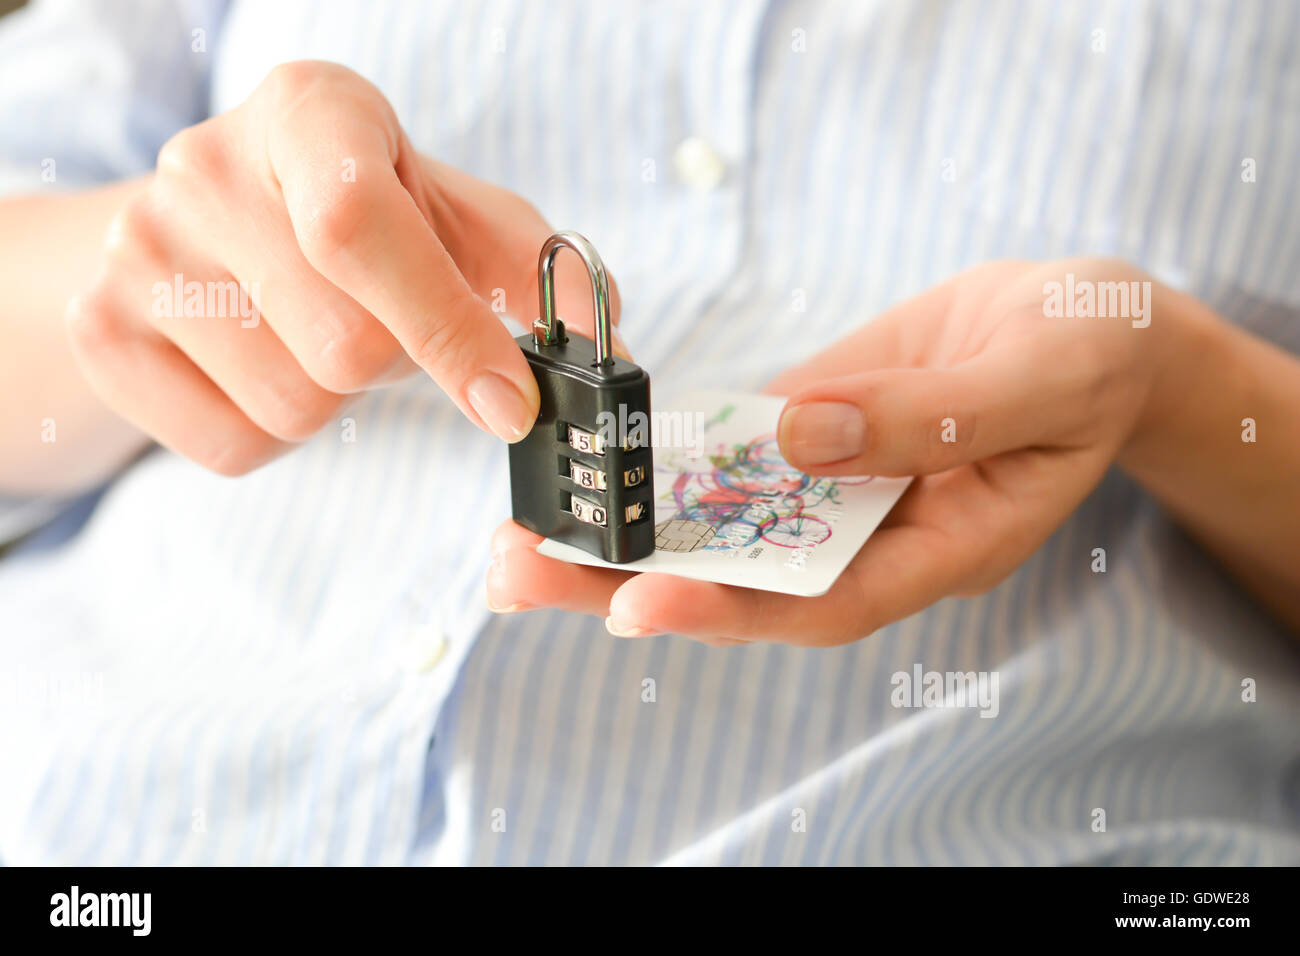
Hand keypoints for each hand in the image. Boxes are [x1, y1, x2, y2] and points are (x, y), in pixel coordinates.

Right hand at [66, 61, 616, 474]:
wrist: (213, 222)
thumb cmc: (356, 214)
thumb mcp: (446, 209)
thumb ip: (530, 266)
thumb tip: (602, 336)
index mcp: (308, 114)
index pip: (360, 230)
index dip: (445, 330)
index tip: (510, 405)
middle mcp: (203, 169)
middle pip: (342, 350)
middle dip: (391, 365)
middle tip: (378, 321)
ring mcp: (135, 253)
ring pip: (292, 408)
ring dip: (335, 400)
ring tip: (314, 333)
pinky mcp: (102, 332)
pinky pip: (232, 446)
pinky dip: (274, 433)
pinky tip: (263, 364)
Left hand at [486, 259, 1165, 645]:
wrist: (1075, 317)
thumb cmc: (1086, 353)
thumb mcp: (1035, 377)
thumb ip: (925, 418)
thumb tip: (799, 435)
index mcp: (937, 547)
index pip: (820, 601)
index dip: (727, 608)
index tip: (634, 603)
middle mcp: (869, 533)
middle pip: (741, 580)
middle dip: (629, 583)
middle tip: (518, 574)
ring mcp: (830, 484)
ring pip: (718, 524)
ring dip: (620, 530)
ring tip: (517, 533)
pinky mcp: (806, 429)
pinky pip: (728, 456)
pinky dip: (659, 463)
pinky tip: (589, 459)